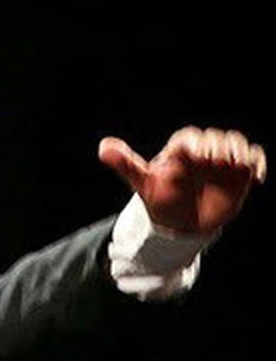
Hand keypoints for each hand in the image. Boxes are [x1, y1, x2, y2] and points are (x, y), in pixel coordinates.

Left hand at [99, 127, 265, 234]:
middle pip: (217, 137)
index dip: (196, 144)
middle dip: (221, 146)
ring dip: (241, 151)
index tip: (200, 156)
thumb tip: (103, 147)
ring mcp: (222, 161)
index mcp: (179, 150)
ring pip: (237, 143)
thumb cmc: (160, 198)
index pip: (189, 138)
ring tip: (240, 165)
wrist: (181, 222)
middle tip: (220, 161)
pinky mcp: (240, 173)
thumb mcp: (142, 182)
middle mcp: (202, 151)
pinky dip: (257, 163)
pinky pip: (254, 160)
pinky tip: (257, 177)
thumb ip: (125, 164)